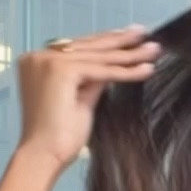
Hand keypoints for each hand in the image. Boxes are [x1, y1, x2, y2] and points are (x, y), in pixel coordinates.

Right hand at [16, 28, 160, 170]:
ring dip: (129, 54)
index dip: (105, 42)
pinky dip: (126, 71)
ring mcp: (48, 62)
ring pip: (99, 57)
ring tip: (153, 50)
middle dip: (120, 41)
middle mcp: (39, 58)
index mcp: (37, 62)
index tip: (127, 37)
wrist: (43, 157)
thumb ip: (93, 79)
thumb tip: (112, 64)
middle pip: (89, 46)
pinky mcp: (61, 71)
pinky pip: (103, 70)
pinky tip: (146, 68)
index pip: (78, 48)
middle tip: (145, 33)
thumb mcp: (80, 100)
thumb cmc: (56, 138)